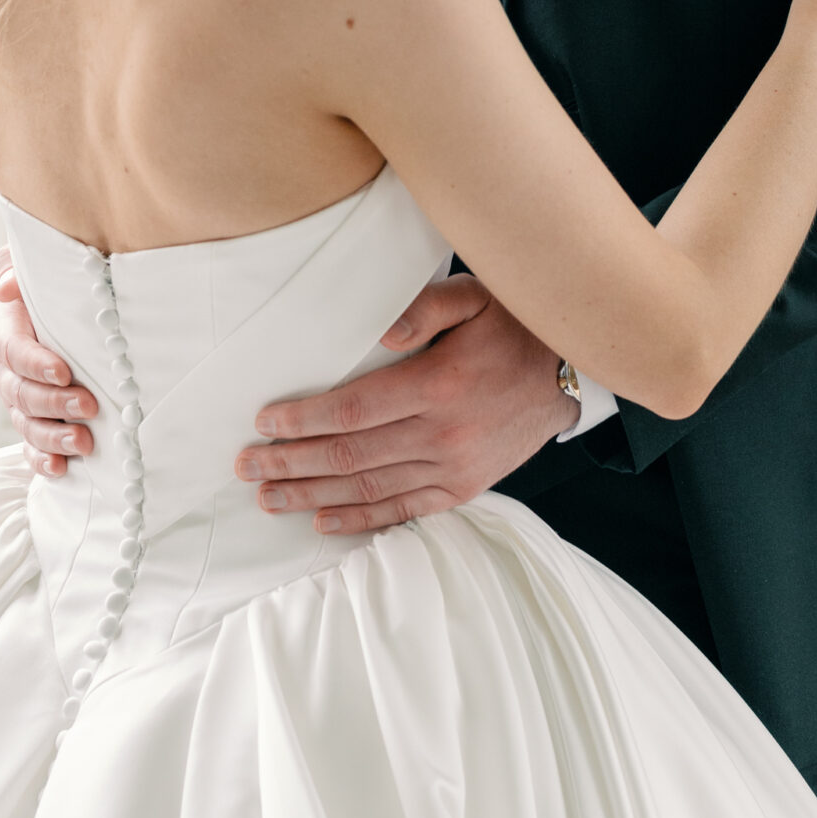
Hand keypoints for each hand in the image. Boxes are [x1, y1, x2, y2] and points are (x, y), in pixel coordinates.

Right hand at [0, 251, 96, 475]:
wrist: (66, 313)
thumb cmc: (51, 288)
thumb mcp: (34, 270)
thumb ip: (15, 271)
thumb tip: (6, 289)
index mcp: (6, 332)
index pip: (13, 350)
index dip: (35, 363)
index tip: (63, 369)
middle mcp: (8, 372)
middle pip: (21, 393)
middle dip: (54, 402)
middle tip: (89, 405)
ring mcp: (20, 402)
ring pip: (27, 424)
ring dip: (53, 436)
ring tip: (83, 442)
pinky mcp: (35, 424)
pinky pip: (31, 448)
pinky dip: (43, 461)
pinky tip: (61, 469)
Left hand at [233, 275, 578, 534]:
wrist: (570, 372)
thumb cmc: (513, 325)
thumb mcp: (474, 296)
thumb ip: (424, 307)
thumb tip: (378, 333)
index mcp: (438, 385)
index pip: (354, 409)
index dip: (304, 419)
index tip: (264, 422)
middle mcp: (443, 434)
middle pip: (350, 455)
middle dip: (292, 463)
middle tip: (246, 465)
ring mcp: (454, 468)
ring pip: (369, 488)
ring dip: (312, 496)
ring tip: (269, 497)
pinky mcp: (463, 488)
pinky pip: (403, 510)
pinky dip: (360, 519)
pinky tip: (323, 521)